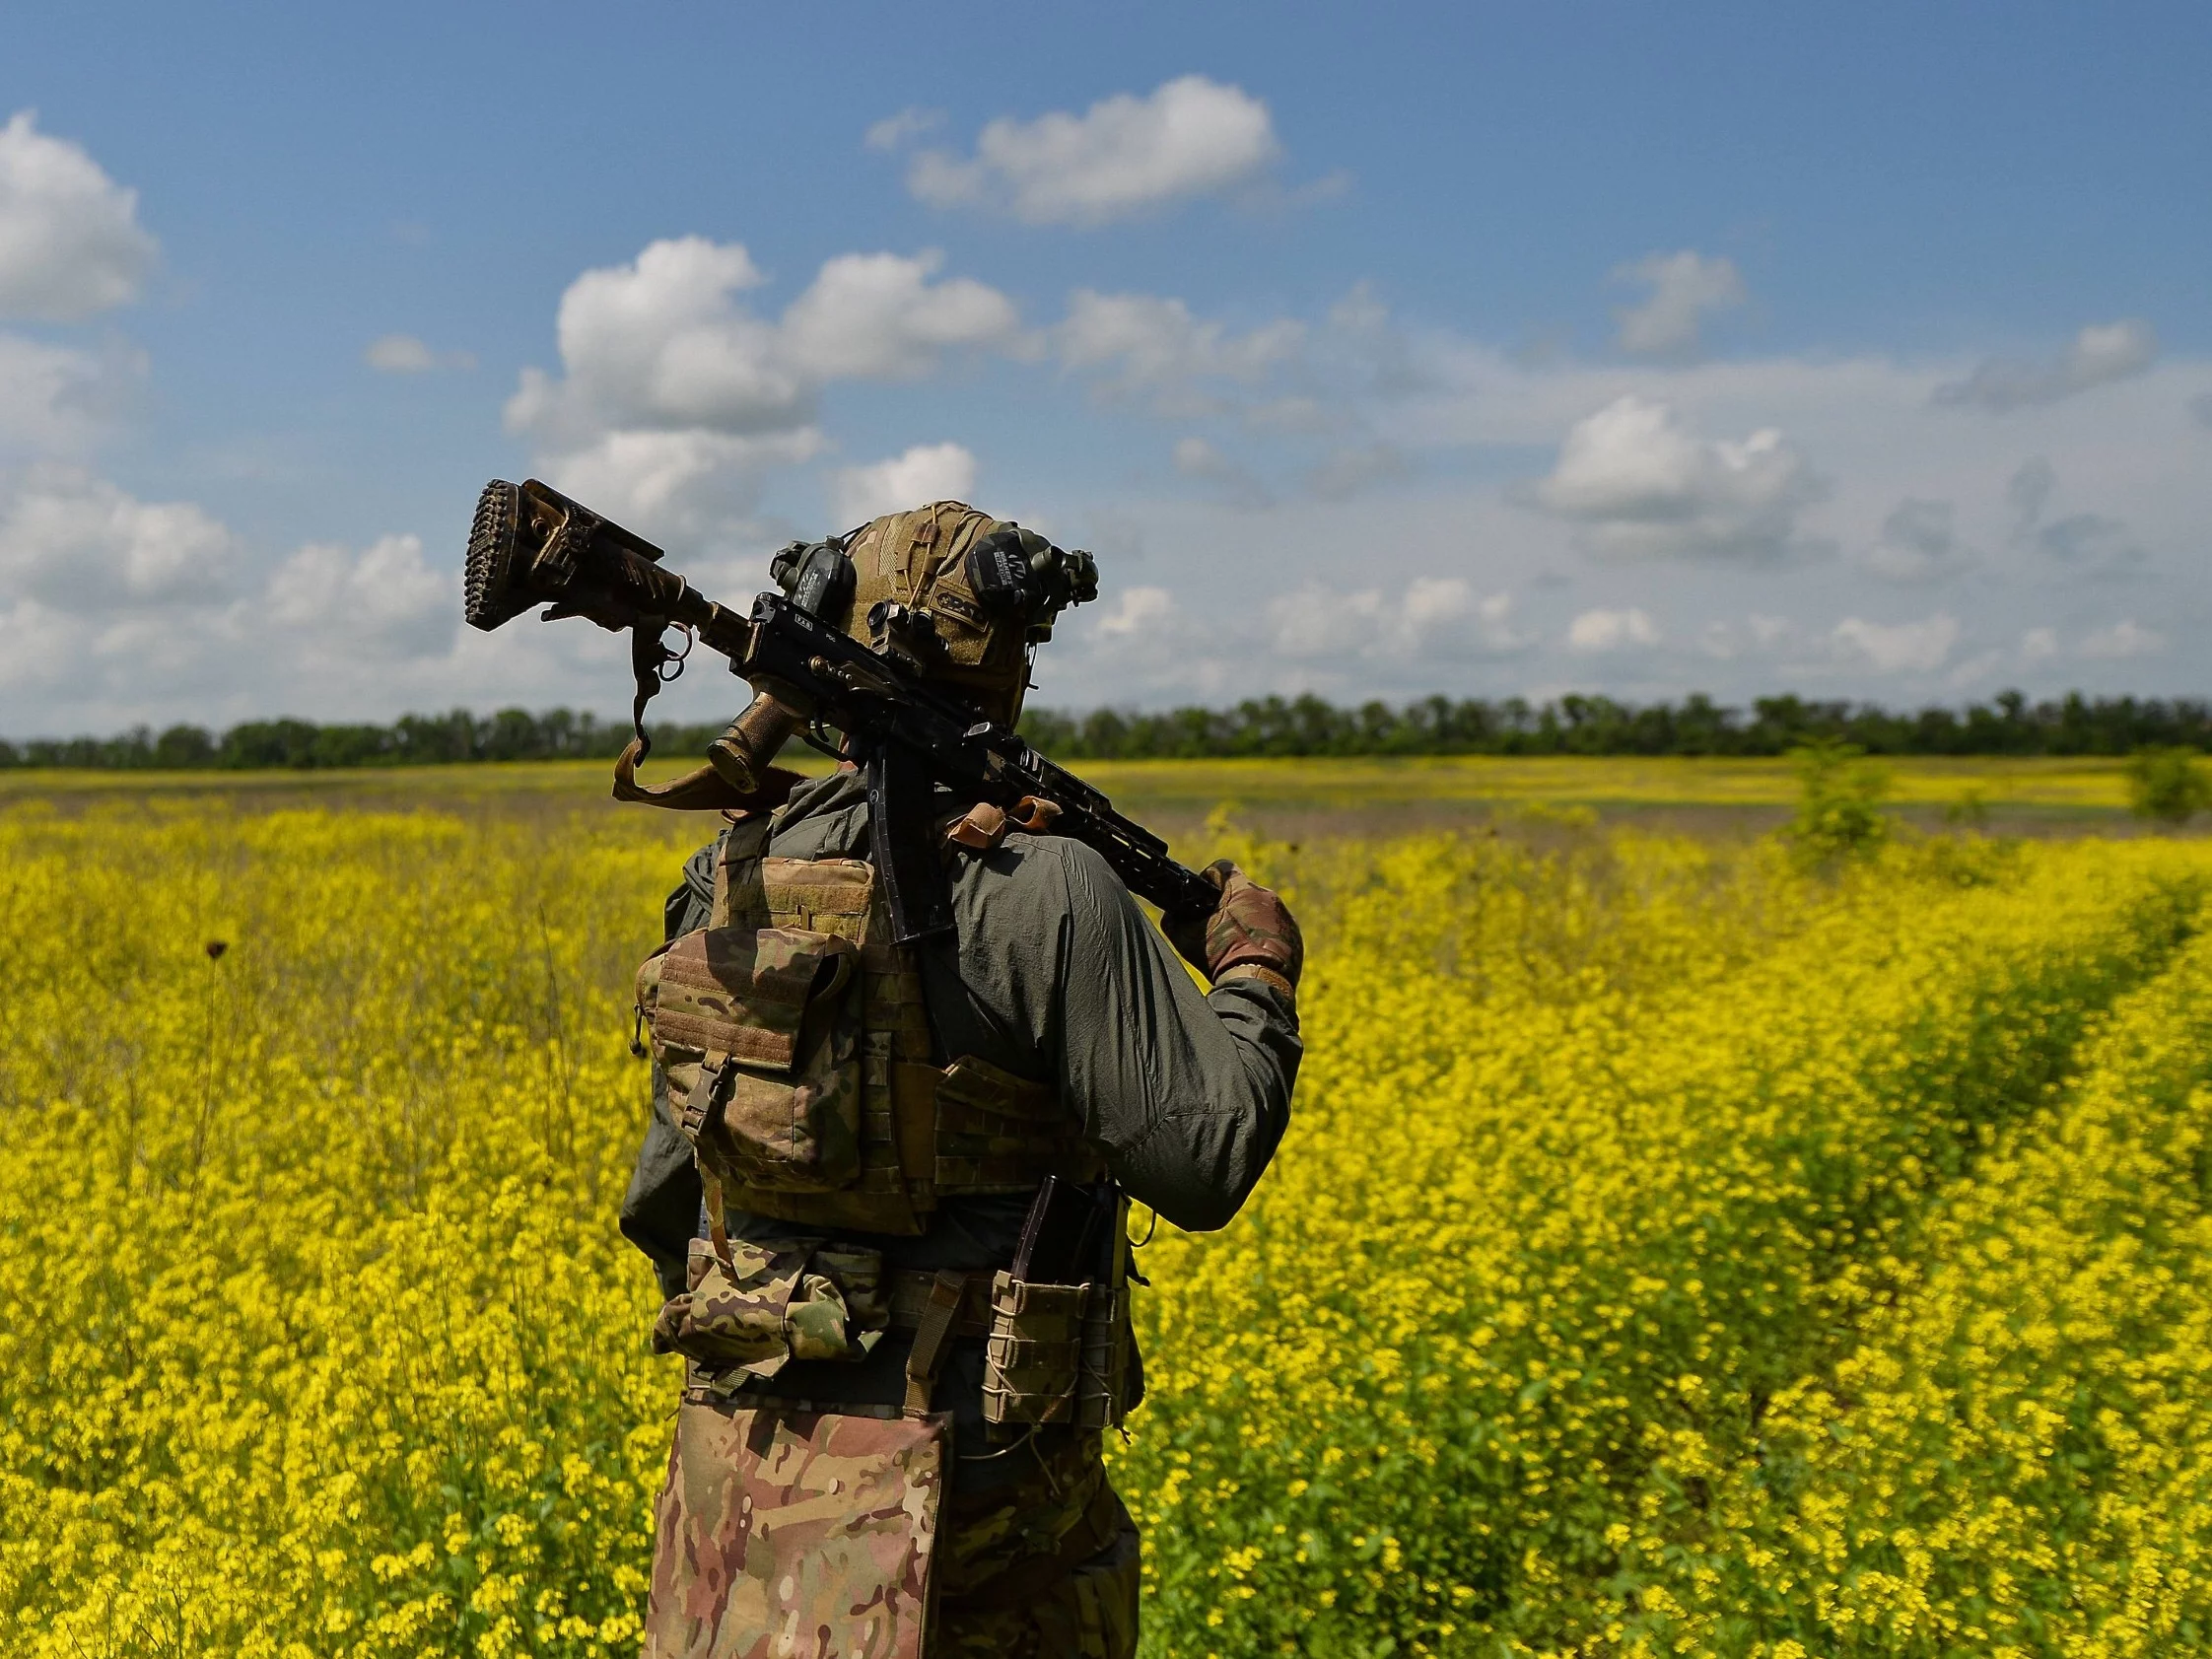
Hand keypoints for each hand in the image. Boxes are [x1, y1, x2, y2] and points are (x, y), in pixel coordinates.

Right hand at [1164, 860, 1302, 990]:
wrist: (1257, 985)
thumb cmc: (1221, 958)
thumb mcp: (1186, 939)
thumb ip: (1174, 920)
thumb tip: (1171, 915)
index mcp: (1241, 888)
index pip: (1222, 867)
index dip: (1210, 879)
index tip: (1205, 896)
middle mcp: (1267, 896)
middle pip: (1243, 891)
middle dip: (1230, 904)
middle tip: (1219, 927)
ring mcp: (1284, 915)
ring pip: (1261, 910)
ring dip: (1250, 921)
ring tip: (1238, 945)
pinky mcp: (1294, 935)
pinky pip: (1277, 929)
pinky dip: (1266, 937)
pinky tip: (1255, 955)